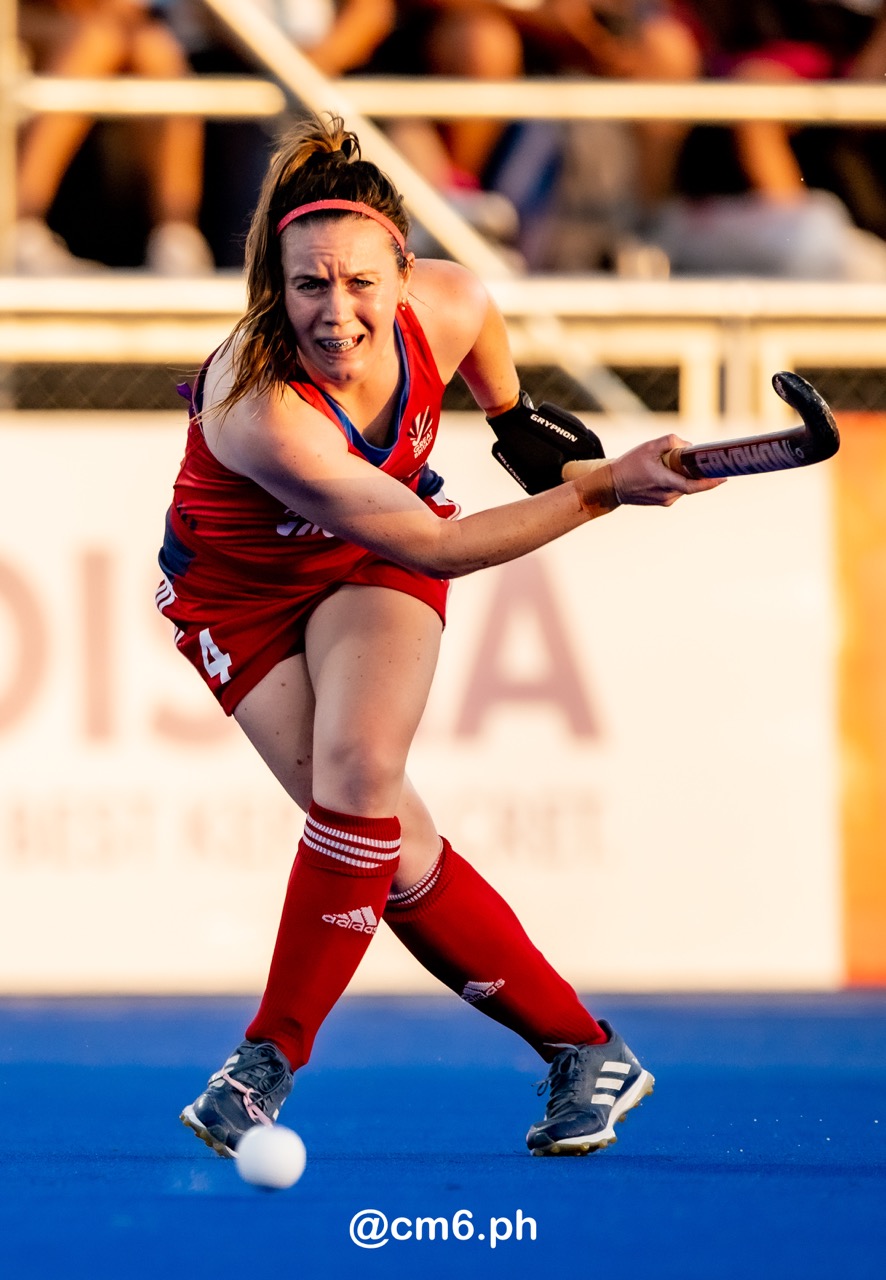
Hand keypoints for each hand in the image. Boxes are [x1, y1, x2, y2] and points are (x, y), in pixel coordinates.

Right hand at [564, 434, 723, 510]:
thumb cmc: (628, 465)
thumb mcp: (648, 447)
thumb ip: (670, 442)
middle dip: (696, 470)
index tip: (724, 477)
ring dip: (684, 474)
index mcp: (663, 481)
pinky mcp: (663, 502)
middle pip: (691, 482)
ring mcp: (665, 500)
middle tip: (703, 459)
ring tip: (669, 463)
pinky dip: (677, 479)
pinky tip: (664, 471)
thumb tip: (688, 446)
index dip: (710, 482)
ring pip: (684, 485)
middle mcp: (667, 495)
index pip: (692, 486)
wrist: (611, 486)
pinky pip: (678, 488)